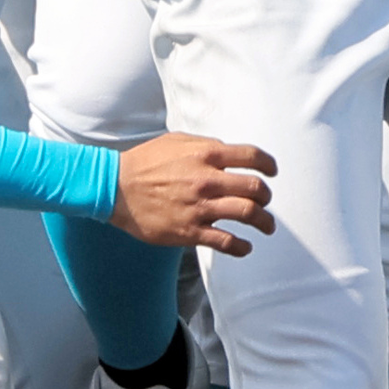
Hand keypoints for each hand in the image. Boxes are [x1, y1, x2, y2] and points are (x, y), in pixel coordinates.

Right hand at [111, 134, 279, 255]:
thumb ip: (206, 145)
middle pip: (255, 189)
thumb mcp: (176, 141)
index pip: (252, 156)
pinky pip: (226, 242)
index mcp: (206, 154)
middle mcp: (207, 180)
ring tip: (267, 226)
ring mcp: (199, 207)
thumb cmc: (145, 162)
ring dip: (264, 222)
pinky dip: (242, 247)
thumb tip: (229, 152)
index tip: (272, 172)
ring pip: (247, 215)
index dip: (268, 165)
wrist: (116, 188)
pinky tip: (245, 247)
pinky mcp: (190, 231)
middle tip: (265, 201)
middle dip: (266, 197)